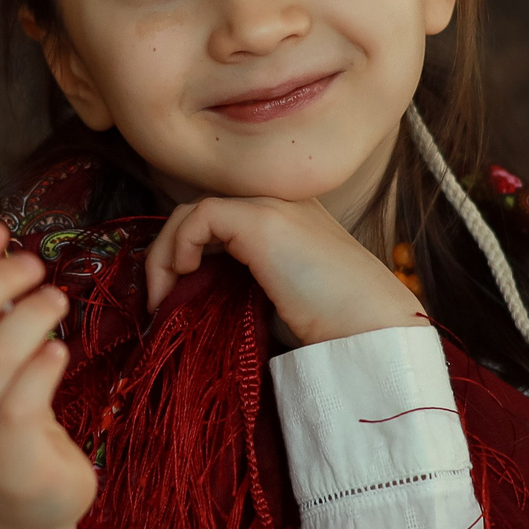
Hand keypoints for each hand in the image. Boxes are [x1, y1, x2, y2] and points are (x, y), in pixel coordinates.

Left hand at [145, 196, 428, 345]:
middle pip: (200, 214)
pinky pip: (198, 217)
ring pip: (192, 213)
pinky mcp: (261, 218)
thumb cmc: (332, 325)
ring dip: (164, 256)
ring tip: (162, 299)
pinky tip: (184, 277)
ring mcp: (271, 203)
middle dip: (167, 255)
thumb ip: (245, 284)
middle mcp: (278, 200)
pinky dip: (178, 246)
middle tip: (158, 302)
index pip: (219, 222)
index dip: (187, 253)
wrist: (370, 328)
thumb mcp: (280, 298)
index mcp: (287, 218)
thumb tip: (190, 298)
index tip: (172, 300)